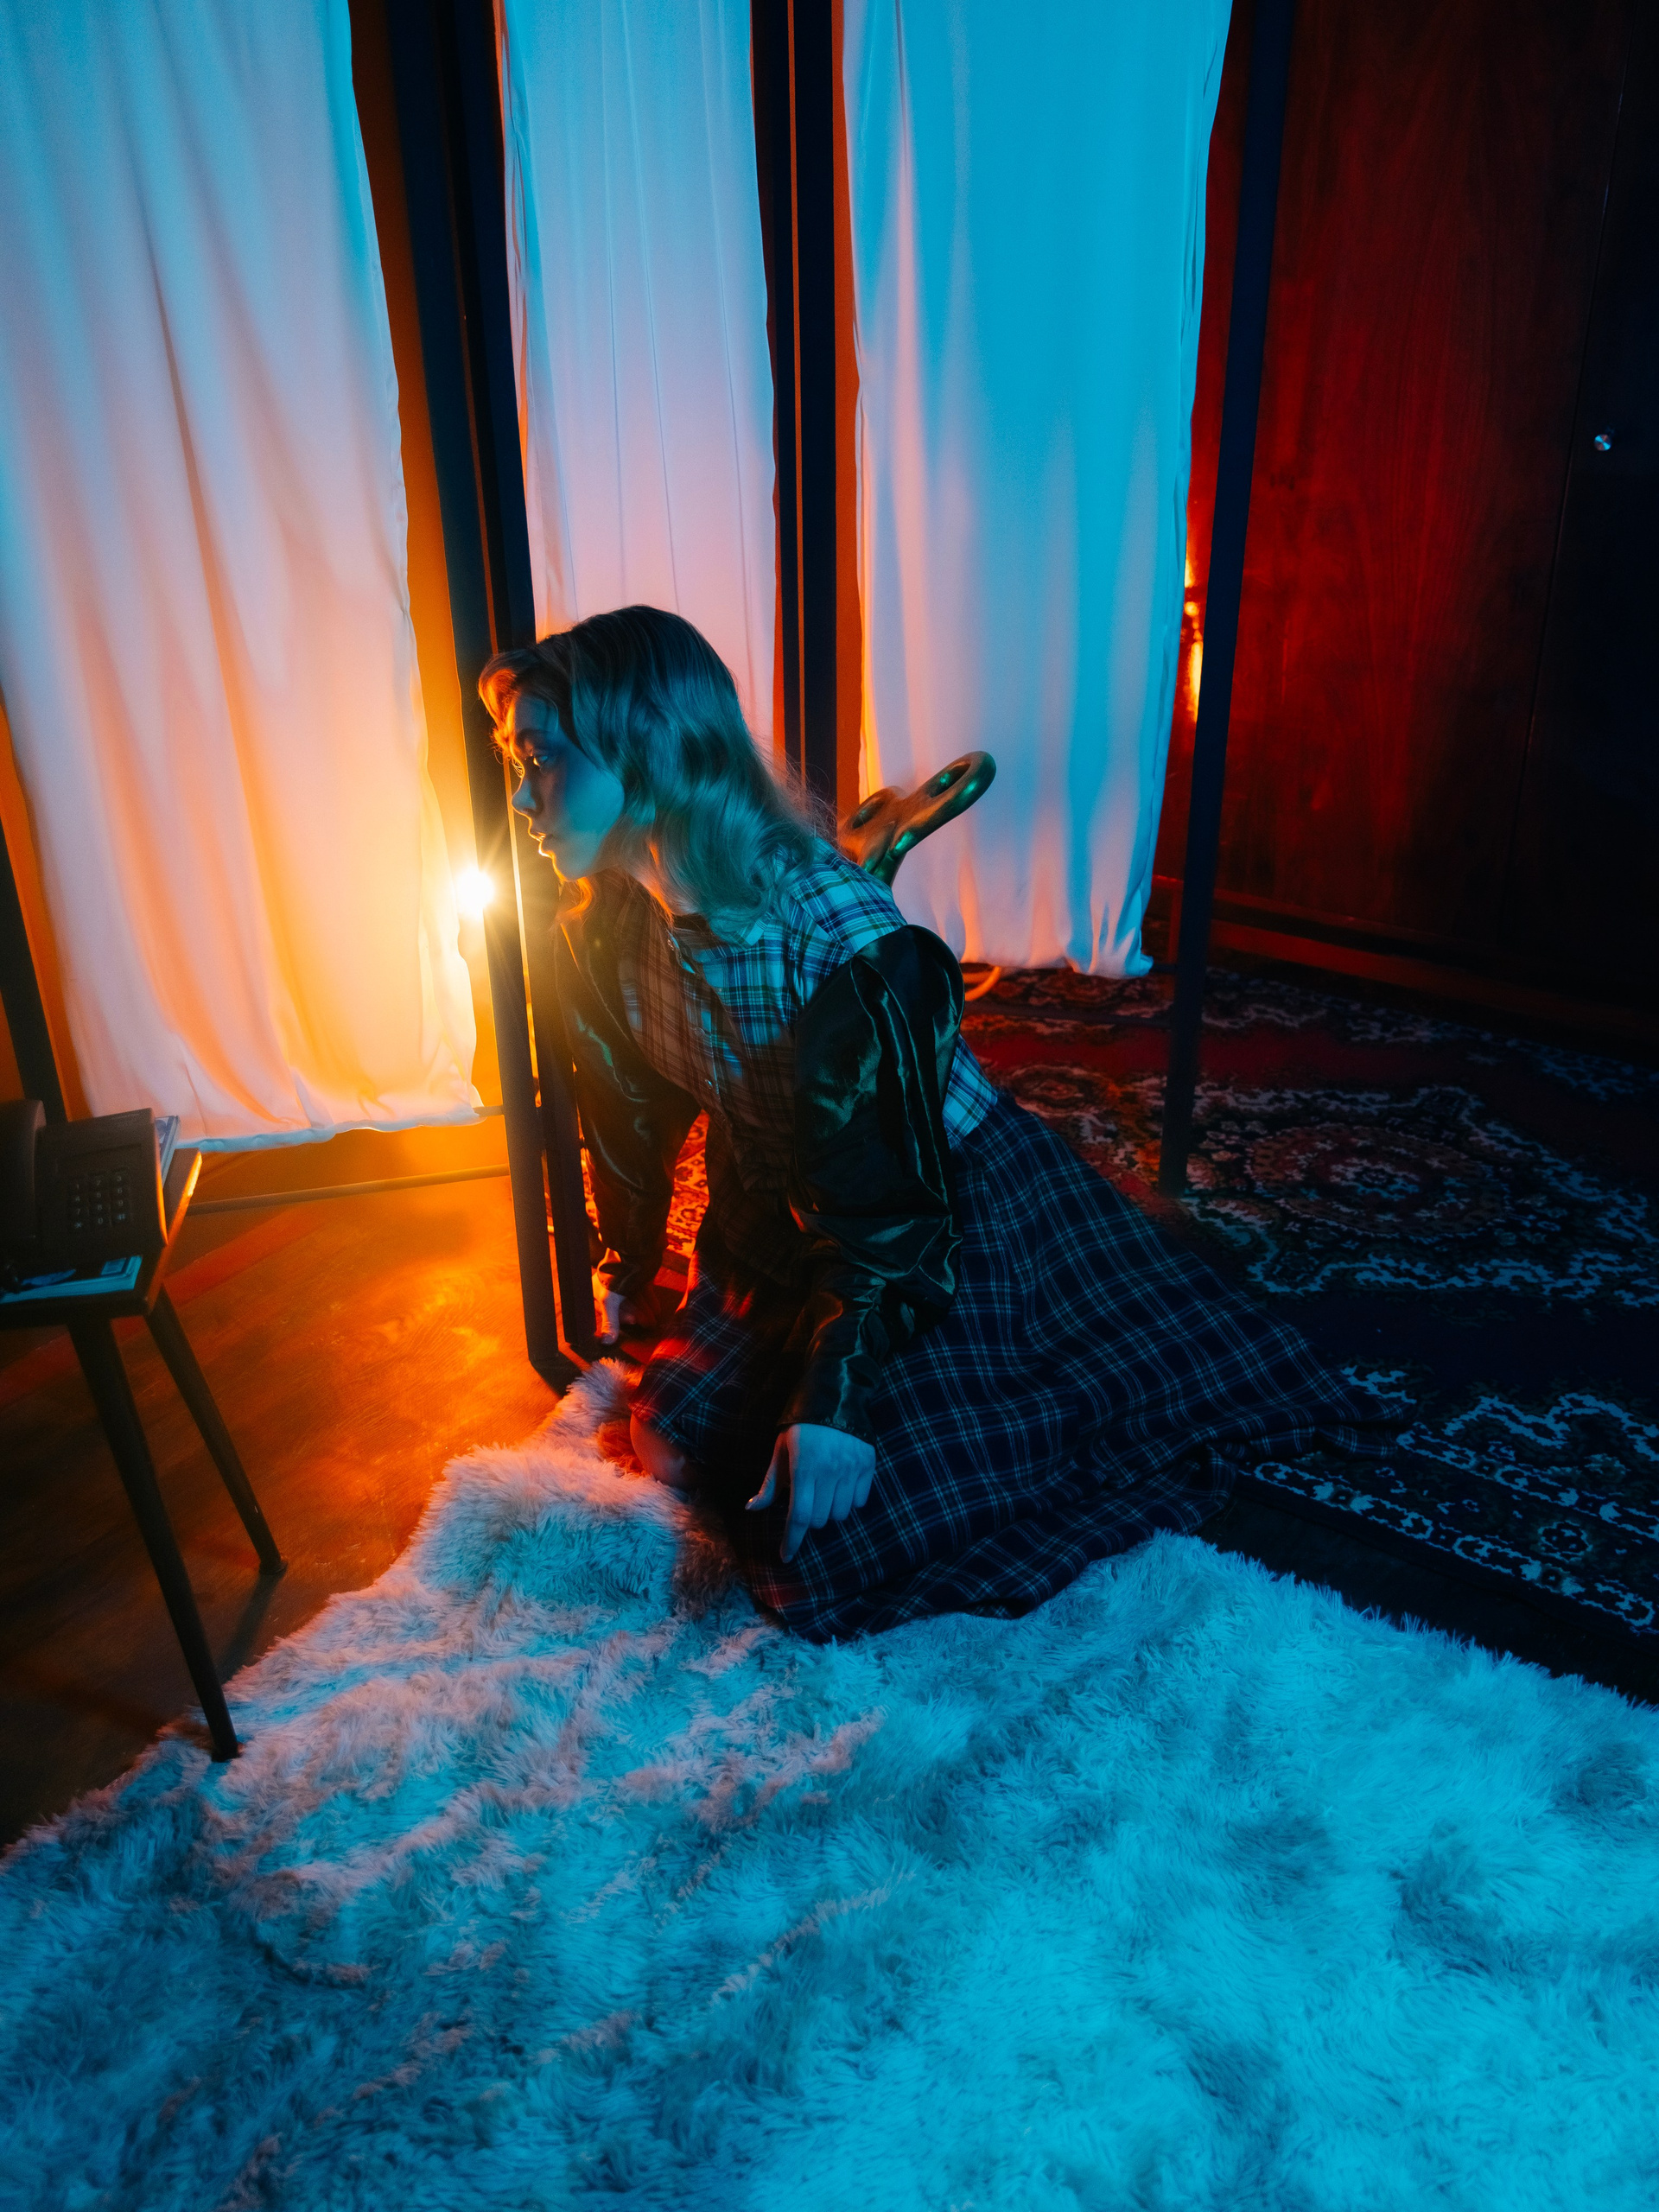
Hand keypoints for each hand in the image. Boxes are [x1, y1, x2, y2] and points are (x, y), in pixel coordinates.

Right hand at [597, 1281, 670, 1346]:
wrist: (634, 1249)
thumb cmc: (616, 1276)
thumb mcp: (610, 1302)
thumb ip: (610, 1322)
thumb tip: (605, 1343)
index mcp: (597, 1288)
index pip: (606, 1309)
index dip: (618, 1318)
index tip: (630, 1323)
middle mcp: (610, 1284)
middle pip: (622, 1305)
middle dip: (635, 1315)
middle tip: (646, 1324)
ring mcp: (625, 1279)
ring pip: (634, 1299)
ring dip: (644, 1311)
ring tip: (653, 1321)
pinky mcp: (638, 1274)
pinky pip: (643, 1290)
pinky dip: (649, 1300)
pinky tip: (656, 1310)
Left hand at [747, 1423, 875, 1562]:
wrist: (835, 1398)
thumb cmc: (801, 1427)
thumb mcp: (781, 1451)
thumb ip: (770, 1484)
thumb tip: (753, 1509)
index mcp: (804, 1468)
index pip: (799, 1515)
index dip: (792, 1540)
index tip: (786, 1556)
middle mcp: (830, 1472)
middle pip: (820, 1518)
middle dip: (810, 1518)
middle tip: (806, 1499)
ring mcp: (851, 1469)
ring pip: (841, 1513)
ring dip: (830, 1511)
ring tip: (824, 1492)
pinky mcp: (868, 1466)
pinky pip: (860, 1501)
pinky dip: (850, 1501)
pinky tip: (842, 1485)